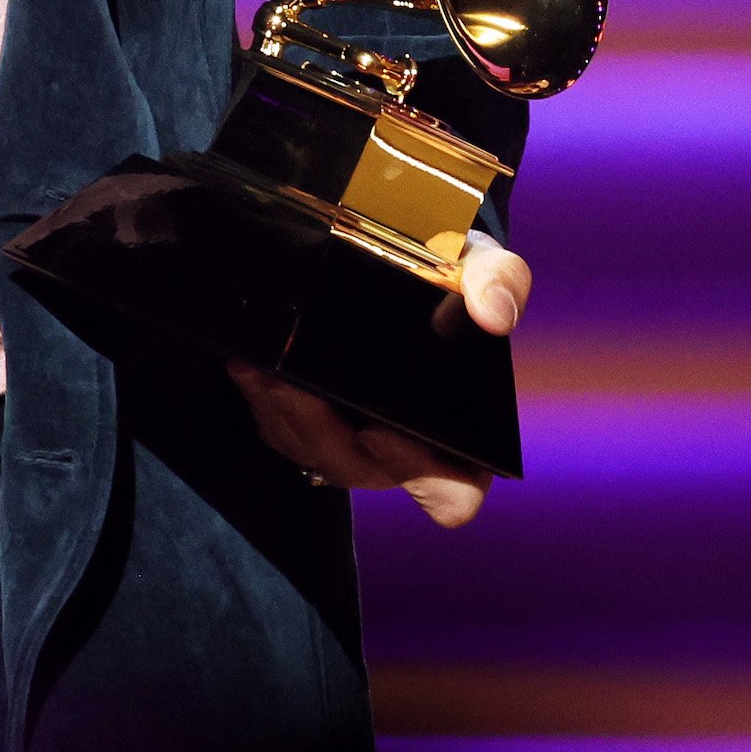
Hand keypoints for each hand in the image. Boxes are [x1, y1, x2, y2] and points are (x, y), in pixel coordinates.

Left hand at [230, 230, 531, 529]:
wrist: (398, 256)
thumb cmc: (451, 279)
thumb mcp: (479, 267)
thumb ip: (499, 281)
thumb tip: (494, 314)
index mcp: (459, 437)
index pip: (452, 495)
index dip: (417, 474)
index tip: (379, 429)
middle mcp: (403, 450)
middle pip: (359, 469)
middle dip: (321, 432)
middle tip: (298, 388)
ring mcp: (351, 442)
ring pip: (311, 452)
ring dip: (285, 413)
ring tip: (267, 370)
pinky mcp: (307, 425)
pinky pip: (279, 430)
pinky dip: (261, 396)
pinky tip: (251, 363)